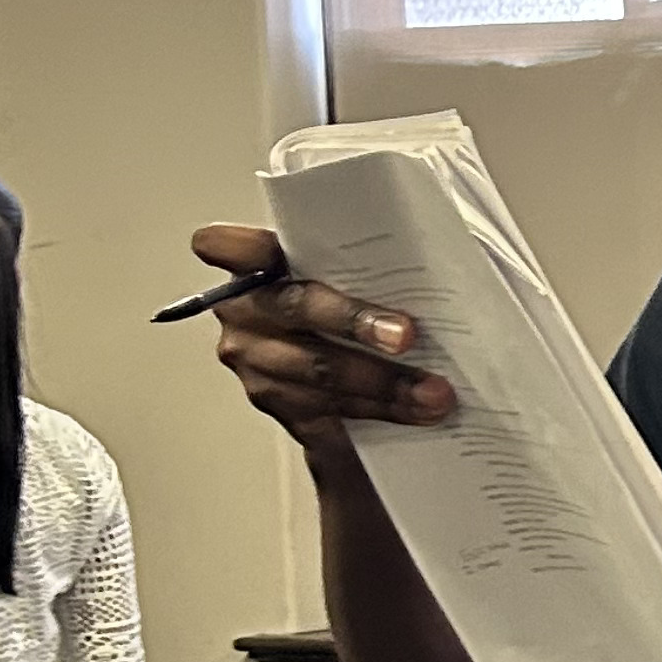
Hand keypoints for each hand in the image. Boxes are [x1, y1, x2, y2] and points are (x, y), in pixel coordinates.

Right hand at [188, 224, 456, 448]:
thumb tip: (431, 260)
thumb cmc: (348, 299)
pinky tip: (416, 415)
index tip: (284, 250)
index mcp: (254, 266)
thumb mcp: (343, 271)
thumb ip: (354, 261)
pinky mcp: (280, 408)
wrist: (340, 370)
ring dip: (383, 386)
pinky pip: (330, 415)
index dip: (240, 245)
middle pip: (296, 310)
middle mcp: (246, 314)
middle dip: (355, 323)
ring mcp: (257, 364)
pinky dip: (380, 415)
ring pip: (318, 373)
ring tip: (434, 394)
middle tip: (406, 336)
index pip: (227, 246)